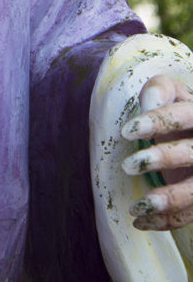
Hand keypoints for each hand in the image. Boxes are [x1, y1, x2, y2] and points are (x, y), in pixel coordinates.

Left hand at [122, 73, 192, 229]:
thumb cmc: (177, 110)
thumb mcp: (171, 93)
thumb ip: (159, 90)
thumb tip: (149, 102)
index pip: (184, 116)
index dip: (157, 122)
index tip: (126, 131)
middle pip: (191, 154)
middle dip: (162, 159)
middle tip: (127, 165)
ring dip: (168, 201)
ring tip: (137, 206)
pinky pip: (188, 216)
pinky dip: (164, 222)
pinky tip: (139, 220)